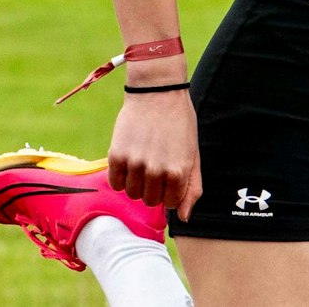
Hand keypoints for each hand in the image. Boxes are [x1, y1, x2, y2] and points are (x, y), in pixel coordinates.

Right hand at [106, 89, 201, 219]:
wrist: (157, 92)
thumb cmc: (179, 123)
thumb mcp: (193, 154)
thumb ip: (192, 187)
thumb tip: (183, 217)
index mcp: (178, 172)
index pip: (171, 203)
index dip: (170, 190)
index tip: (170, 173)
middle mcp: (156, 171)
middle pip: (150, 201)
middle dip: (154, 187)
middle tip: (156, 164)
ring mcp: (135, 164)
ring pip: (132, 194)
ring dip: (137, 182)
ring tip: (143, 161)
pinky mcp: (116, 155)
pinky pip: (115, 183)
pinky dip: (121, 176)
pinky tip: (129, 159)